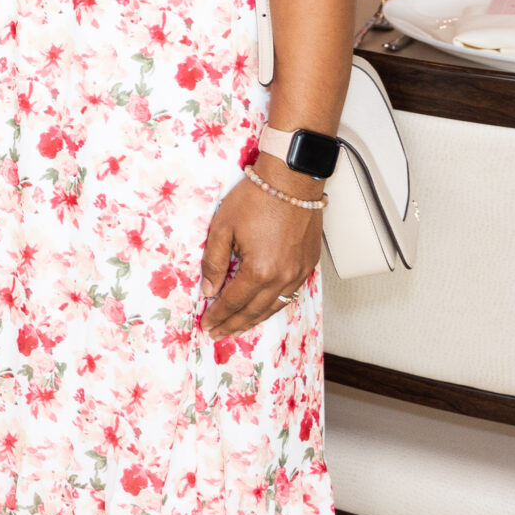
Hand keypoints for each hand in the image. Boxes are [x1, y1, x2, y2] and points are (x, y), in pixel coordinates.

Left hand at [200, 161, 323, 337]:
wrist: (291, 180)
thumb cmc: (255, 198)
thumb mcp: (222, 227)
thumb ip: (215, 262)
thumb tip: (209, 289)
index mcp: (259, 270)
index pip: (233, 301)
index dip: (218, 315)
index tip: (206, 325)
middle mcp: (283, 277)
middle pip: (254, 311)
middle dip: (234, 324)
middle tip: (217, 333)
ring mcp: (299, 272)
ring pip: (275, 306)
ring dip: (254, 319)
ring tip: (237, 328)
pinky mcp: (309, 265)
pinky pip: (290, 294)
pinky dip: (274, 305)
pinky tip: (263, 308)